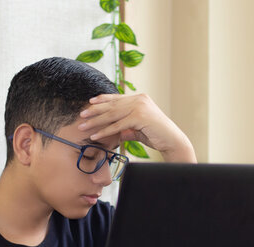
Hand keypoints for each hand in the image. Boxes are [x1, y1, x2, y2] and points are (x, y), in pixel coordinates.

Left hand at [78, 93, 196, 162]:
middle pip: (112, 105)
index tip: (89, 103)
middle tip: (81, 115)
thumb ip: (125, 127)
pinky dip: (105, 131)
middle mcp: (139, 99)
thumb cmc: (156, 135)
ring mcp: (140, 107)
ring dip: (96, 121)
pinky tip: (95, 135)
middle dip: (95, 110)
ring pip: (112, 114)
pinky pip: (118, 125)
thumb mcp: (137, 128)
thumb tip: (113, 132)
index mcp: (139, 98)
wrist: (172, 141)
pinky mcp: (140, 117)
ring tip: (83, 126)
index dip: (102, 100)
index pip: (117, 98)